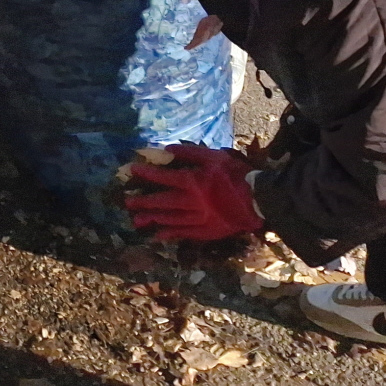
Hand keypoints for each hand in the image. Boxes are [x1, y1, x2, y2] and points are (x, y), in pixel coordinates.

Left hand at [124, 144, 261, 241]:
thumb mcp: (214, 157)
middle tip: (127, 204)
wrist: (258, 200)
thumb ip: (191, 152)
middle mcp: (191, 202)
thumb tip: (168, 149)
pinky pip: (185, 234)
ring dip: (153, 219)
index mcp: (192, 182)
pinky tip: (159, 236)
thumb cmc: (236, 175)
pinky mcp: (207, 231)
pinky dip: (171, 234)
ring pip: (170, 220)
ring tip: (138, 221)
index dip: (147, 173)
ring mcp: (198, 219)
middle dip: (144, 202)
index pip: (164, 177)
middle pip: (163, 202)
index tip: (133, 170)